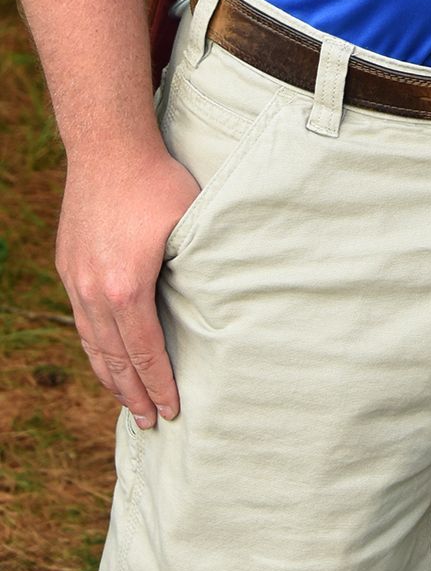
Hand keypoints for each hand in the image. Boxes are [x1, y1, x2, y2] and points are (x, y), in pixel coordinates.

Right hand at [56, 141, 199, 428]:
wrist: (108, 147)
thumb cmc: (158, 181)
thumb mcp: (190, 224)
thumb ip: (198, 265)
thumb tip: (222, 297)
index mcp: (127, 289)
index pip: (144, 353)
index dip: (159, 385)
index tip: (172, 410)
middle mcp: (94, 292)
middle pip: (114, 359)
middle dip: (133, 394)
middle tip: (150, 423)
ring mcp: (76, 280)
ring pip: (92, 343)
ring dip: (110, 376)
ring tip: (126, 401)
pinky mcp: (69, 265)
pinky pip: (81, 320)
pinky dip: (95, 346)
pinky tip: (105, 355)